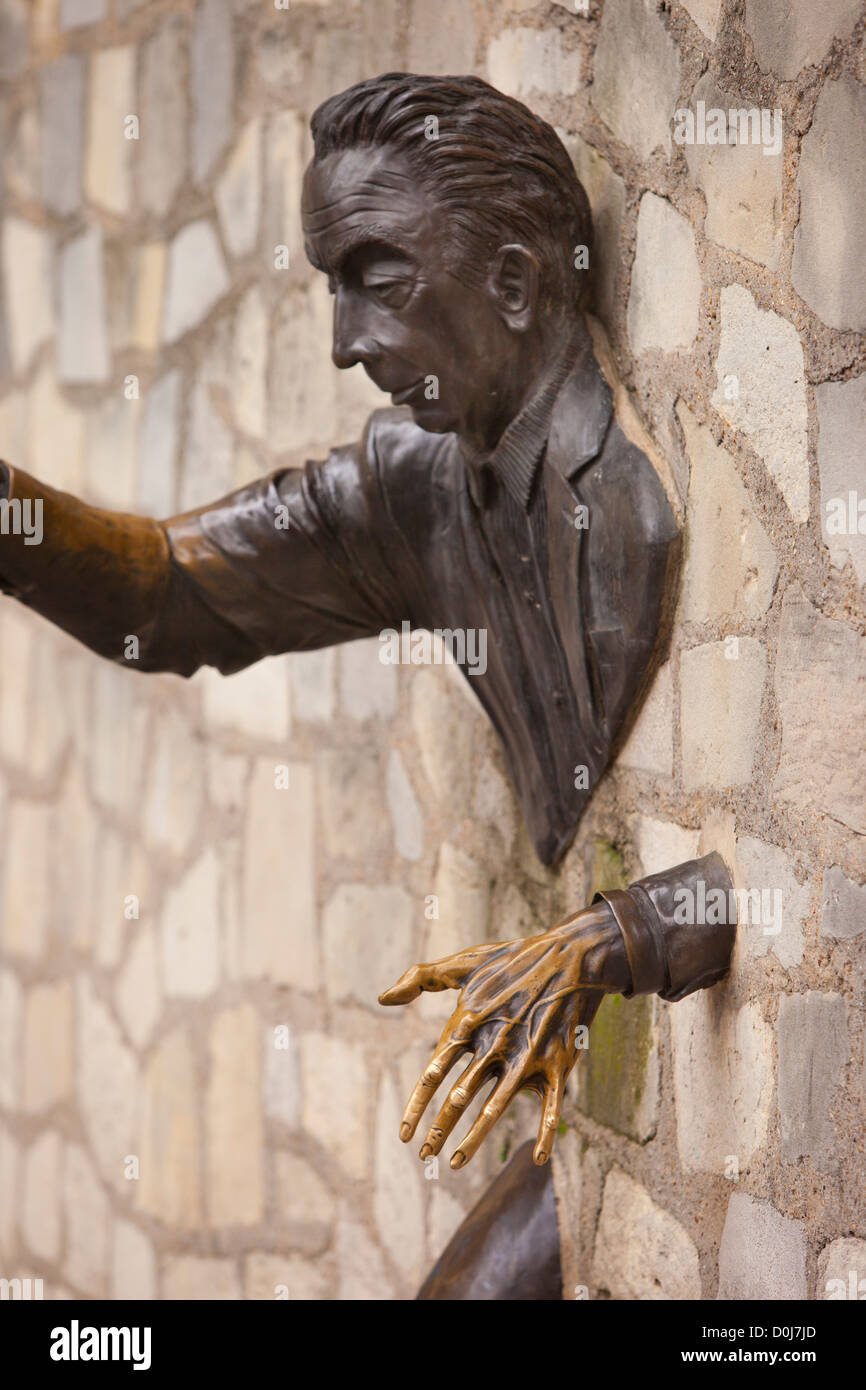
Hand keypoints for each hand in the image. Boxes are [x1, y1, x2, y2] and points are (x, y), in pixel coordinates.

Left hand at [378, 901, 628, 1168]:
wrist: (572, 956)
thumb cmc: (513, 959)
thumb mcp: (465, 962)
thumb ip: (421, 978)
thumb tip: (383, 997)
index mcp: (468, 1021)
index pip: (433, 1072)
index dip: (416, 1106)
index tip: (403, 1133)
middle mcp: (494, 1043)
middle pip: (459, 1096)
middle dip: (439, 1129)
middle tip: (424, 1154)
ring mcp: (527, 1056)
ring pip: (495, 1107)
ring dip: (473, 1138)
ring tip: (454, 1162)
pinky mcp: (558, 1063)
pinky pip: (551, 1106)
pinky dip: (547, 1132)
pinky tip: (540, 1158)